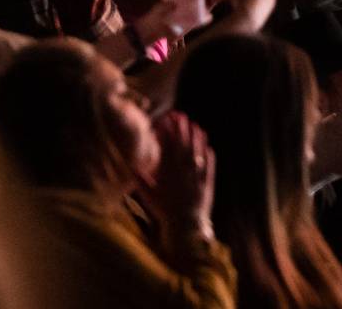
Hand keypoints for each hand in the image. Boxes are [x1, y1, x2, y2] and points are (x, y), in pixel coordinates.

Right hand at [142, 111, 215, 232]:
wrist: (185, 226)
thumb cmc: (164, 211)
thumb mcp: (148, 196)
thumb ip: (141, 179)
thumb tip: (132, 166)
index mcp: (169, 171)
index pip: (168, 146)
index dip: (168, 132)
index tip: (166, 120)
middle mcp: (184, 171)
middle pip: (184, 145)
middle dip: (182, 129)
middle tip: (181, 115)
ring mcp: (197, 175)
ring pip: (198, 152)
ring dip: (197, 138)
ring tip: (196, 126)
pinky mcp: (207, 182)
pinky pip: (209, 165)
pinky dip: (208, 155)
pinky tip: (208, 147)